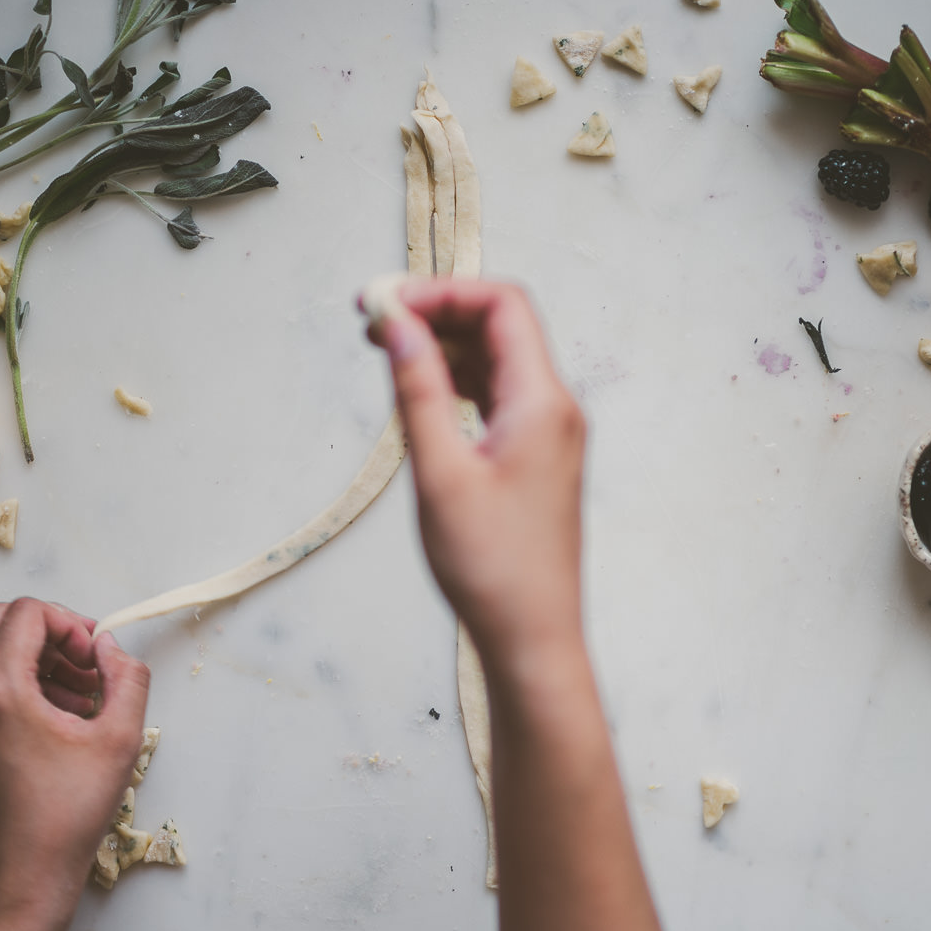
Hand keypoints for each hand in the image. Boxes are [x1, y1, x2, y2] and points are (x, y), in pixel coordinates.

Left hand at [0, 598, 149, 930]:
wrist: (20, 875)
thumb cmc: (68, 814)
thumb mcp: (120, 740)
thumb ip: (127, 678)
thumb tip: (109, 648)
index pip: (27, 612)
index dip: (70, 623)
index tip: (94, 658)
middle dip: (48, 632)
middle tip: (84, 665)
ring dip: (32, 656)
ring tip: (76, 696)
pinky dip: (14, 683)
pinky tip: (52, 719)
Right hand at [369, 278, 586, 659]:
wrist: (533, 639)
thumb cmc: (491, 568)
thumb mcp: (440, 473)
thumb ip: (419, 390)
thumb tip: (399, 323)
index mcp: (543, 403)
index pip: (501, 305)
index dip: (441, 291)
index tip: (384, 301)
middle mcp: (556, 410)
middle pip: (501, 326)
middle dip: (439, 311)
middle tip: (374, 320)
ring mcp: (550, 435)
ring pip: (498, 362)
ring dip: (445, 347)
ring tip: (387, 349)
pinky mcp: (537, 460)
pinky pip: (499, 397)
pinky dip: (459, 383)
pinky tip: (421, 393)